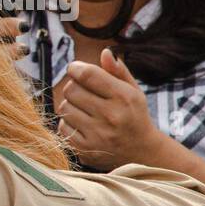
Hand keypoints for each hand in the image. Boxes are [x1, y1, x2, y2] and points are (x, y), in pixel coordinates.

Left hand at [57, 48, 163, 170]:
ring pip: (64, 108)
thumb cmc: (134, 116)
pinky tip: (82, 124)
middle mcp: (111, 116)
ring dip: (70, 105)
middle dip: (74, 87)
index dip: (75, 68)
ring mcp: (97, 134)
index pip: (88, 75)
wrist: (142, 153)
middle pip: (71, 90)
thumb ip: (118, 72)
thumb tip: (104, 52)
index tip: (74, 68)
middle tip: (83, 91)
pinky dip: (68, 123)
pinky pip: (62, 126)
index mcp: (124, 97)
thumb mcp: (133, 92)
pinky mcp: (85, 149)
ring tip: (84, 109)